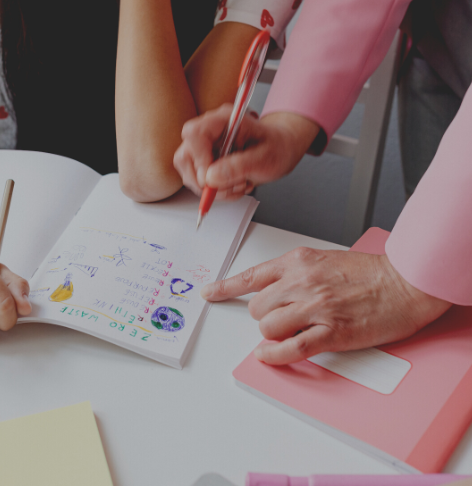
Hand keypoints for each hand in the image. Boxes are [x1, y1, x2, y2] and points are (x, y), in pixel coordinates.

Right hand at [174, 107, 319, 199]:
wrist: (281, 149)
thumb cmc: (277, 147)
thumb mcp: (266, 158)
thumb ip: (239, 166)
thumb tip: (211, 177)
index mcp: (224, 120)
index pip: (194, 133)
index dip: (199, 158)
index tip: (211, 176)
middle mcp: (210, 131)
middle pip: (185, 156)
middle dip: (204, 179)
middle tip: (228, 186)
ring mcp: (205, 147)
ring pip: (189, 173)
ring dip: (213, 188)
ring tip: (238, 184)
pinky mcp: (205, 162)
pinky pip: (198, 182)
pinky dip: (216, 191)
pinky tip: (234, 185)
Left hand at [201, 248, 451, 363]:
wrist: (404, 282)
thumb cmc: (368, 272)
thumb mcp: (323, 259)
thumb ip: (294, 273)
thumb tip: (272, 292)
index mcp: (298, 261)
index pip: (251, 276)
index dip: (225, 287)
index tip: (209, 293)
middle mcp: (301, 282)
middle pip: (257, 307)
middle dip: (263, 317)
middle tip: (281, 319)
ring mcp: (316, 307)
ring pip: (268, 327)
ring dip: (272, 334)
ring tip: (290, 332)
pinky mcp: (331, 332)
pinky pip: (290, 348)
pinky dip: (275, 356)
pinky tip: (270, 356)